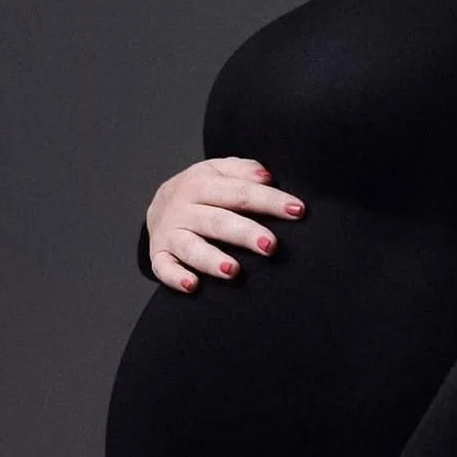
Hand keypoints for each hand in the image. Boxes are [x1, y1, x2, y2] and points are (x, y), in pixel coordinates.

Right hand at [142, 155, 305, 290]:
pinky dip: (176, 277)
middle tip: (270, 245)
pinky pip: (164, 268)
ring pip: (191, 247)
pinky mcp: (159, 256)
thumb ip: (244, 171)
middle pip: (218, 221)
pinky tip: (193, 285)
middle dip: (244, 234)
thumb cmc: (202, 191)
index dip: (270, 201)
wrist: (158, 204)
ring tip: (233, 271)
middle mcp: (184, 209)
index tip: (298, 211)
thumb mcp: (218, 171)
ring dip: (212, 259)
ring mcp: (170, 234)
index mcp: (201, 184)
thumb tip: (267, 177)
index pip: (240, 193)